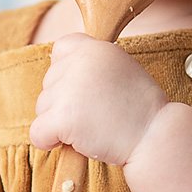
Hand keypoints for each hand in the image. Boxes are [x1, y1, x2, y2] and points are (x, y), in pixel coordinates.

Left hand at [29, 33, 168, 164]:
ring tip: (93, 127)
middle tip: (96, 115)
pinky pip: (37, 132)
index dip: (66, 71)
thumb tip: (59, 76)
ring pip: (42, 108)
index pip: (61, 49)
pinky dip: (48, 142)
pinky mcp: (62, 116)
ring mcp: (69, 89)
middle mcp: (80, 63)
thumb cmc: (140, 111)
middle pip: (49, 83)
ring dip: (59, 123)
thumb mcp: (121, 71)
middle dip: (64, 103)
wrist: (154, 137)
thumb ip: (92, 67)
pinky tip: (74, 143)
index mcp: (96, 48)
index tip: (84, 89)